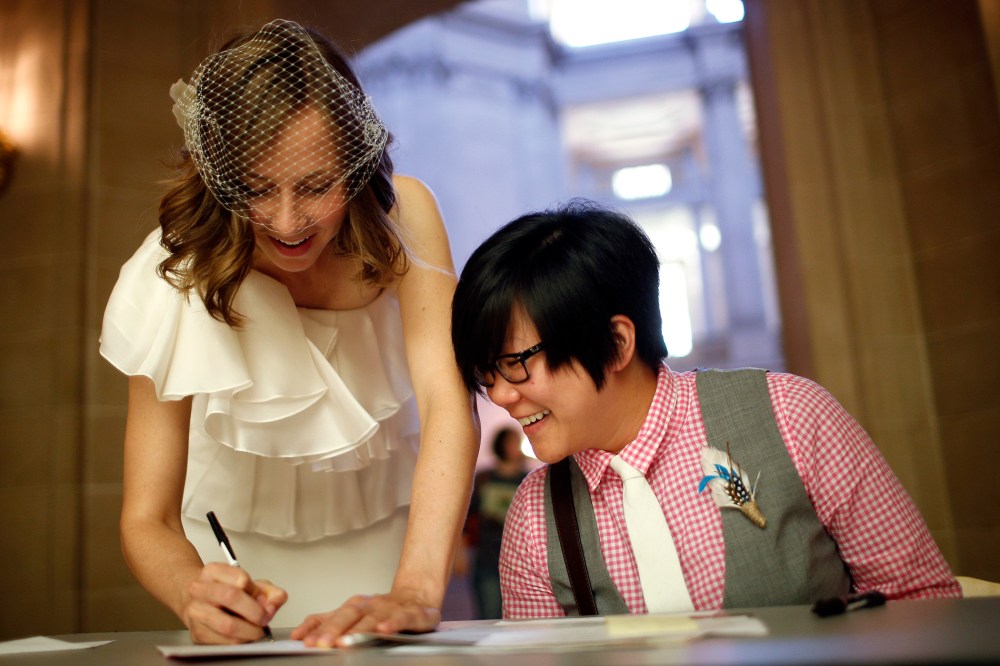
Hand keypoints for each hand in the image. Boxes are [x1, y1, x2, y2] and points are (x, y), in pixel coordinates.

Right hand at [182, 562, 287, 643]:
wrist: (204, 603)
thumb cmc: (229, 592)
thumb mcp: (254, 585)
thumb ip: (271, 593)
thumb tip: (272, 606)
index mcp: (213, 571)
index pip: (240, 579)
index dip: (257, 593)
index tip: (265, 601)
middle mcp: (200, 589)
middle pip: (231, 597)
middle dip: (255, 612)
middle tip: (264, 619)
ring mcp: (196, 612)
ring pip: (227, 624)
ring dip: (249, 630)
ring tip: (257, 630)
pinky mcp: (197, 633)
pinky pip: (223, 641)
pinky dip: (239, 641)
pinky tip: (244, 635)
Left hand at [290, 590, 440, 646]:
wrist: (417, 597)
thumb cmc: (382, 610)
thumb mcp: (352, 614)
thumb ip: (327, 622)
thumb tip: (299, 634)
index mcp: (354, 606)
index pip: (331, 616)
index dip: (317, 628)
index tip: (303, 640)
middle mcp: (370, 605)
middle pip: (349, 616)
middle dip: (333, 630)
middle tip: (321, 644)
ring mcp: (390, 608)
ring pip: (373, 618)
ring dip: (359, 630)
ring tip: (346, 641)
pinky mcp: (411, 613)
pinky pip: (401, 618)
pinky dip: (392, 623)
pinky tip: (384, 630)